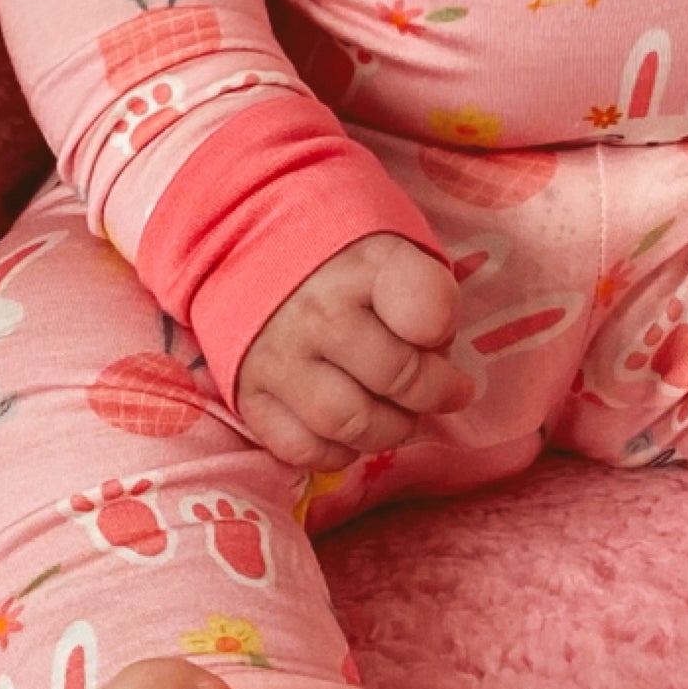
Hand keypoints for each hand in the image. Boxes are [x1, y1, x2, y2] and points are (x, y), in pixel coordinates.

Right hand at [233, 232, 466, 472]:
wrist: (241, 237)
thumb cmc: (336, 243)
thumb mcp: (390, 236)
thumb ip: (422, 288)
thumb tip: (438, 354)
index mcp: (364, 263)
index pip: (429, 312)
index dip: (446, 329)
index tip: (442, 335)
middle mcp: (319, 312)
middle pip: (396, 377)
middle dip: (434, 393)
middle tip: (443, 391)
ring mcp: (279, 358)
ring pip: (349, 422)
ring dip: (389, 430)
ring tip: (400, 416)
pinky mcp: (249, 394)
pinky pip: (300, 448)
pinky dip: (336, 452)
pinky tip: (351, 432)